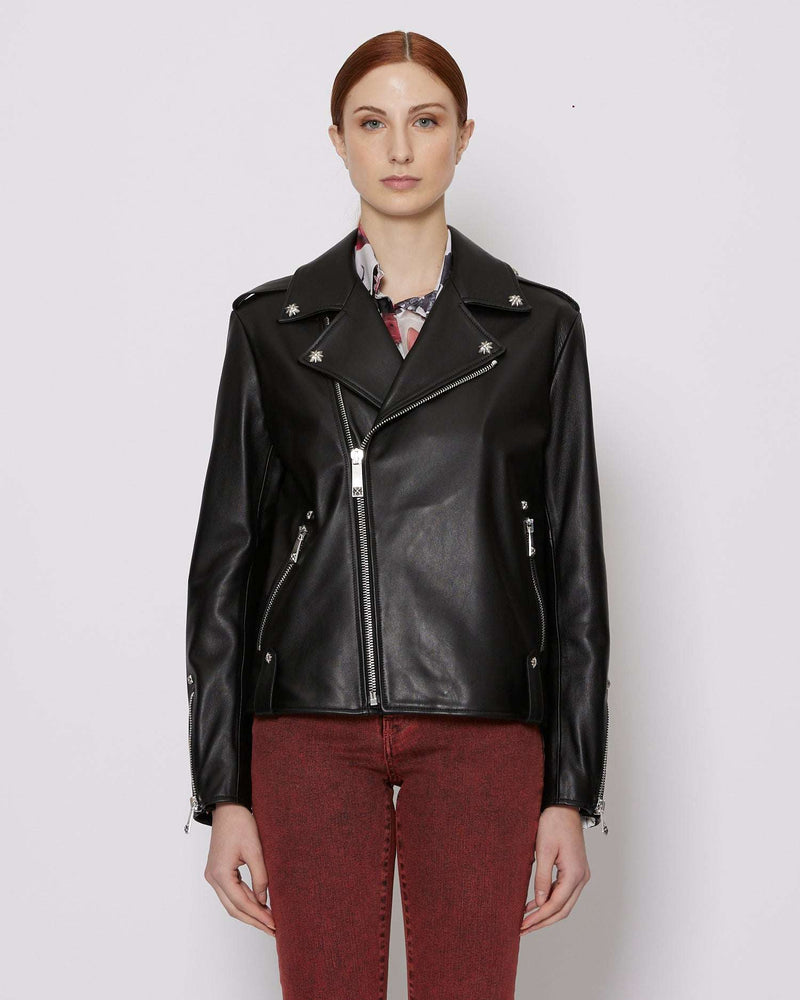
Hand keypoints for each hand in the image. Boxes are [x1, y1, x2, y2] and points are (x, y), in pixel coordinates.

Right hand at [204, 803, 275, 935]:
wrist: (228, 807)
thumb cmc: (240, 823)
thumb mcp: (255, 850)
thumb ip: (260, 877)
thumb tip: (264, 901)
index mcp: (220, 874)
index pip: (241, 903)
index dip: (258, 916)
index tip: (273, 925)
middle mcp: (213, 878)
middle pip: (234, 908)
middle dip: (253, 920)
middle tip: (272, 930)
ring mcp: (213, 875)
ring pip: (232, 903)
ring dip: (249, 912)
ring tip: (268, 921)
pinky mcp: (218, 871)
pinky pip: (231, 892)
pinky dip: (245, 900)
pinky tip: (259, 905)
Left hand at [520, 805, 589, 933]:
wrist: (564, 806)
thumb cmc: (554, 823)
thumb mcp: (544, 850)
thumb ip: (541, 878)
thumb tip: (539, 902)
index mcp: (575, 873)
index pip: (556, 904)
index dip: (539, 917)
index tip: (524, 924)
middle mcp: (581, 877)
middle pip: (563, 909)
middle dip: (543, 921)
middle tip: (524, 929)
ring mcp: (580, 874)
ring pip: (564, 903)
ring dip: (546, 913)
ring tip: (527, 920)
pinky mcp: (575, 870)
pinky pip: (563, 892)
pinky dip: (549, 900)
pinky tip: (535, 904)